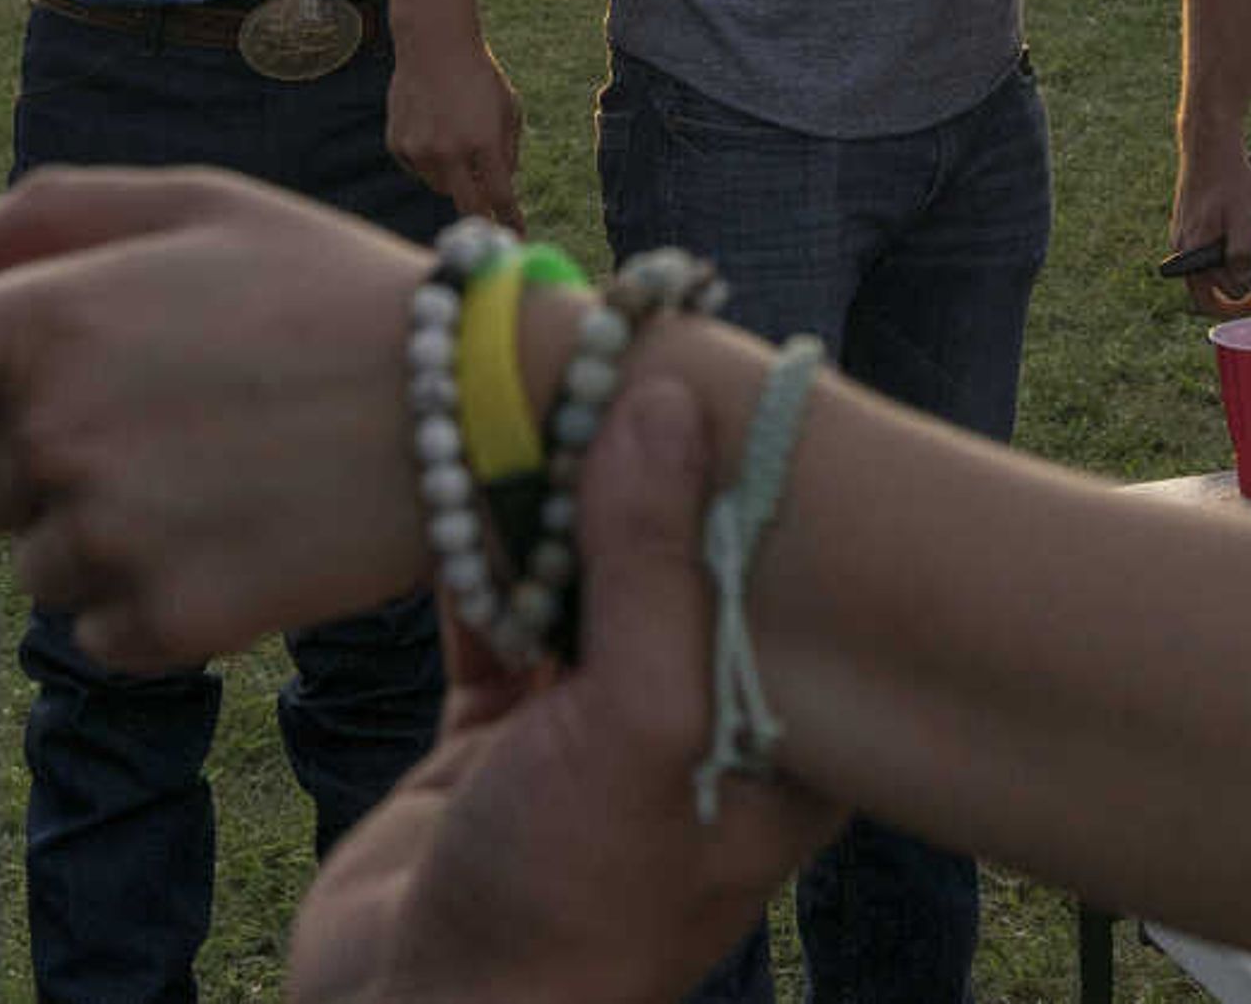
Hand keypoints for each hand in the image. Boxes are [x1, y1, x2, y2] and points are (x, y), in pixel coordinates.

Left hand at [0, 166, 429, 665]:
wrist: (476, 407)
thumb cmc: (331, 289)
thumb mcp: (206, 209)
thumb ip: (54, 215)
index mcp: (48, 316)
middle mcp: (56, 430)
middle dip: (50, 463)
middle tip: (176, 421)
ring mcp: (108, 534)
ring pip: (39, 568)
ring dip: (104, 539)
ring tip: (221, 478)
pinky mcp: (164, 622)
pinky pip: (101, 633)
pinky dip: (154, 603)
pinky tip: (239, 538)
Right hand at [288, 376, 843, 1002]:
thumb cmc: (567, 903)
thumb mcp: (635, 728)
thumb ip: (652, 567)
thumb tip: (659, 400)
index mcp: (780, 749)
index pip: (794, 581)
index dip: (760, 477)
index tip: (727, 366)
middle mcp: (699, 733)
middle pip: (684, 565)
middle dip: (648, 467)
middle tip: (619, 346)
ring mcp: (593, 735)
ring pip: (585, 580)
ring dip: (553, 500)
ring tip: (534, 384)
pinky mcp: (497, 740)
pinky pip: (495, 617)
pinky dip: (475, 552)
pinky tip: (457, 466)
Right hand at [388, 32, 527, 227]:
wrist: (433, 46)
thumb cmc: (479, 76)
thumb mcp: (509, 110)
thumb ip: (508, 152)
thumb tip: (503, 188)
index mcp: (483, 143)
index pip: (500, 196)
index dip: (510, 220)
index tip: (517, 235)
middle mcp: (449, 152)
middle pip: (467, 204)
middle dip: (481, 210)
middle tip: (488, 210)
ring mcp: (419, 150)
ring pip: (441, 186)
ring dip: (454, 178)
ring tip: (457, 142)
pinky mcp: (398, 145)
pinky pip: (418, 169)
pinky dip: (430, 161)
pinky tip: (434, 131)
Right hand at [1166, 131, 1250, 317]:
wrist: (1209, 144)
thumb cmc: (1229, 179)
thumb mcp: (1243, 218)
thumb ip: (1241, 254)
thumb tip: (1243, 284)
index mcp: (1193, 252)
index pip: (1208, 299)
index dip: (1235, 305)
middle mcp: (1182, 247)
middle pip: (1204, 287)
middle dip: (1232, 289)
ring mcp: (1183, 233)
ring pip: (1205, 266)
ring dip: (1228, 268)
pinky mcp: (1188, 220)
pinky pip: (1204, 247)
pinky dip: (1222, 250)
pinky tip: (1241, 234)